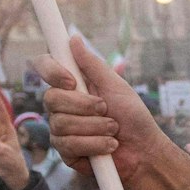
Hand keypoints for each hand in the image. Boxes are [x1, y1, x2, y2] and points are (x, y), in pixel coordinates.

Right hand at [37, 35, 168, 181]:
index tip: (72, 81)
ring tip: (113, 130)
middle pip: (51, 98)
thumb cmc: (133, 117)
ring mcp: (60, 129)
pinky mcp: (65, 151)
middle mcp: (62, 105)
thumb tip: (73, 38)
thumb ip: (93, 65)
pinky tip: (108, 146)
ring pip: (61, 123)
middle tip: (106, 110)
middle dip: (85, 106)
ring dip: (96, 127)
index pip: (45, 67)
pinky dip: (95, 144)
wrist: (144, 150)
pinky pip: (68, 145)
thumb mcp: (116, 86)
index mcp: (72, 85)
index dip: (52, 71)